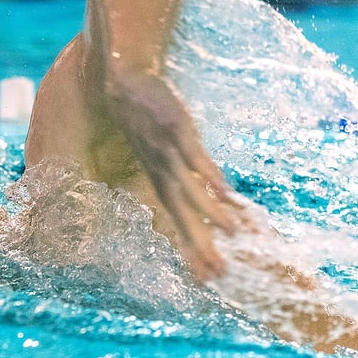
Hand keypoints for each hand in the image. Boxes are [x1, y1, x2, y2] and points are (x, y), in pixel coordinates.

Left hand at [105, 72, 249, 280]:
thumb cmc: (143, 116)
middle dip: (200, 244)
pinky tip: (226, 192)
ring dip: (210, 213)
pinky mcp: (178, 130)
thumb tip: (211, 190)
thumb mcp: (158, 149)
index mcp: (158, 177)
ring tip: (232, 234)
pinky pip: (195, 158)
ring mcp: (169, 151)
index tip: (204, 276)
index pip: (175, 220)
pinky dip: (209, 175)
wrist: (124, 82)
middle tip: (218, 271)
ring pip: (190, 190)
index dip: (189, 248)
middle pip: (182, 215)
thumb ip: (182, 171)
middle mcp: (162, 171)